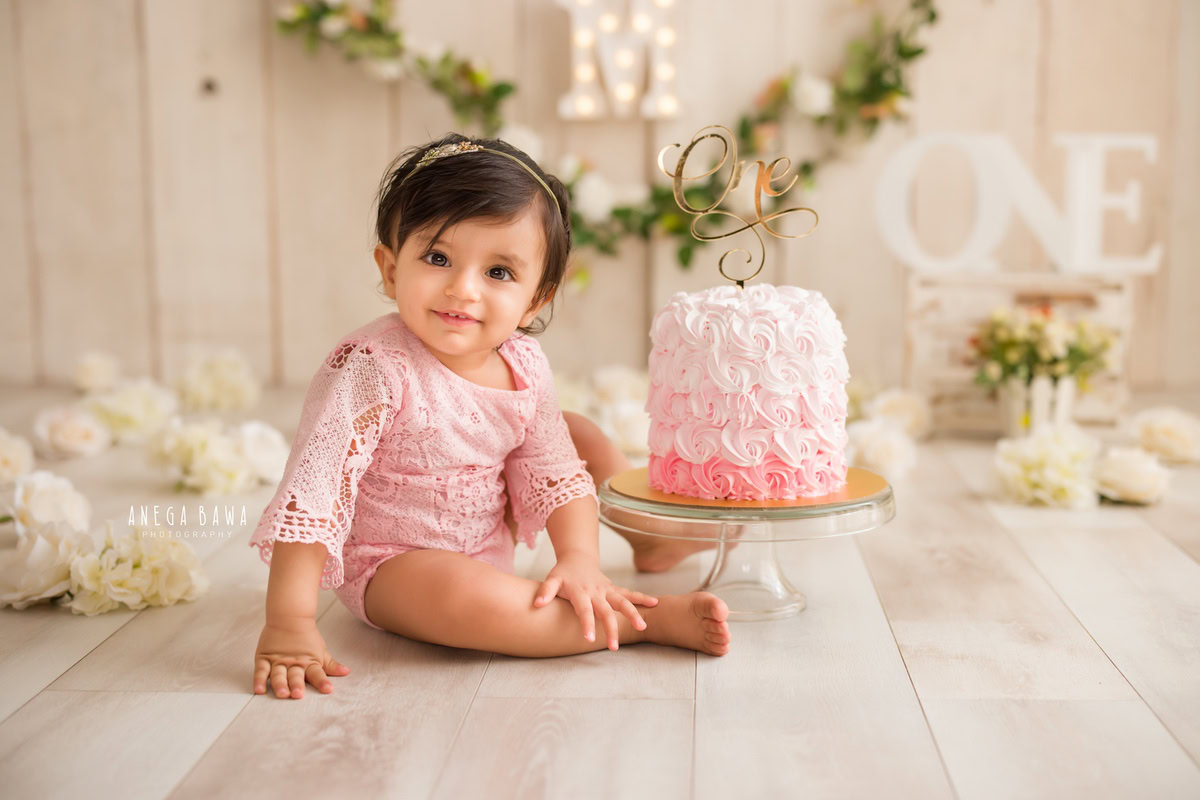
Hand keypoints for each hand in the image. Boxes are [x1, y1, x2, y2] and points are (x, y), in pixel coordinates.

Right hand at [253, 614, 349, 698]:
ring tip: (282, 694)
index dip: (322, 681)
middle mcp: (293, 663)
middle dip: (297, 685)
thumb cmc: (307, 636)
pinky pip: (261, 671)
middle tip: (298, 694)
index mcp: (309, 662)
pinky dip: (258, 680)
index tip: (328, 689)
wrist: (289, 616)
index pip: (317, 673)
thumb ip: (330, 665)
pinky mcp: (264, 658)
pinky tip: (258, 690)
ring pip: (278, 675)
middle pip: (295, 676)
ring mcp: (278, 661)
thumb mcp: (321, 651)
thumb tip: (346, 672)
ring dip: (280, 685)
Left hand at [533, 553, 658, 649]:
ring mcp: (607, 590)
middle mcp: (596, 592)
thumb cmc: (563, 573)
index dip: (587, 624)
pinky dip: (642, 598)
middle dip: (611, 629)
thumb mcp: (552, 580)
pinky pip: (630, 593)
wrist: (577, 558)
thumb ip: (545, 592)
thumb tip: (536, 603)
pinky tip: (655, 604)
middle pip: (606, 611)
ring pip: (623, 601)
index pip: (584, 610)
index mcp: (580, 592)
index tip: (590, 639)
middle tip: (614, 647)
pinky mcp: (614, 589)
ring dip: (633, 613)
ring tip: (642, 627)